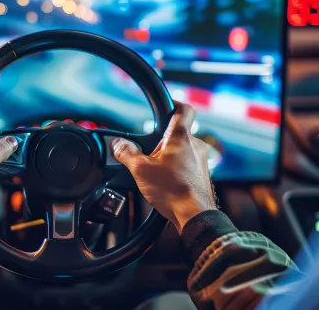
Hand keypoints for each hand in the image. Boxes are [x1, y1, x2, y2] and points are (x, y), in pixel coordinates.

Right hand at [111, 100, 216, 230]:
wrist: (194, 215)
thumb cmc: (173, 191)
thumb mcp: (140, 169)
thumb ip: (126, 153)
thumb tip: (117, 144)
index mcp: (181, 137)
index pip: (184, 109)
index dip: (174, 103)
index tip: (166, 104)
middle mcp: (195, 146)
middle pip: (178, 132)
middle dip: (163, 139)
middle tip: (149, 150)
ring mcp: (201, 161)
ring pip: (183, 149)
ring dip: (169, 155)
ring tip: (155, 169)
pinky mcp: (201, 175)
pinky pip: (187, 164)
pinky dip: (176, 168)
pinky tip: (165, 181)